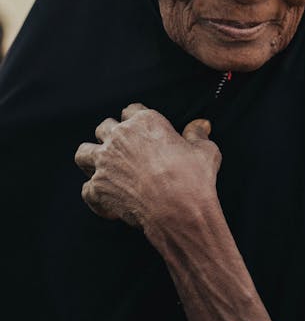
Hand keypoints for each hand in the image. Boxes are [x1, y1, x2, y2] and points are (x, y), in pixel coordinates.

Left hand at [75, 104, 221, 234]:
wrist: (178, 210)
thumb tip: (201, 125)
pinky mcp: (98, 188)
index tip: (142, 131)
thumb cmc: (194, 178)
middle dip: (111, 137)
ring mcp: (105, 162)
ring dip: (91, 159)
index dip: (136, 120)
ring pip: (83, 153)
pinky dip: (96, 197)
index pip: (132, 110)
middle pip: (104, 127)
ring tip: (102, 169)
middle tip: (124, 152)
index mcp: (145, 122)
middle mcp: (120, 137)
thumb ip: (197, 134)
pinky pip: (86, 190)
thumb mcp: (205, 151)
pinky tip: (109, 205)